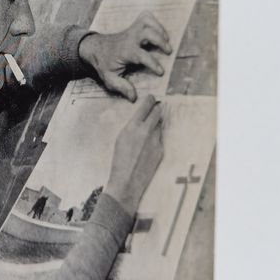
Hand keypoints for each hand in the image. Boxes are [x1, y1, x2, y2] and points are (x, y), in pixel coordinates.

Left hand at [78, 11, 171, 101]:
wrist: (95, 48)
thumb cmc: (105, 64)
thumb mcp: (110, 78)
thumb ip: (122, 87)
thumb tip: (134, 98)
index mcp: (125, 51)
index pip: (141, 55)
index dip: (153, 63)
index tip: (161, 72)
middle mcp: (129, 38)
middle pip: (147, 32)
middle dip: (159, 40)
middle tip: (168, 51)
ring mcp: (131, 30)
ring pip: (147, 22)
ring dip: (159, 29)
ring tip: (167, 41)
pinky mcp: (133, 26)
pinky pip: (145, 17)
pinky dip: (155, 21)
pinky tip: (160, 31)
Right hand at [105, 94, 163, 216]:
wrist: (127, 181)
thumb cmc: (118, 160)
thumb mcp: (120, 138)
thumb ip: (131, 126)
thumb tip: (141, 118)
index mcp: (132, 126)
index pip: (146, 106)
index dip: (150, 100)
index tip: (152, 98)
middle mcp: (146, 131)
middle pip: (158, 112)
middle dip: (157, 109)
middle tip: (155, 108)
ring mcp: (155, 141)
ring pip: (159, 126)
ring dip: (156, 125)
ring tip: (147, 131)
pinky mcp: (161, 150)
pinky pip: (160, 139)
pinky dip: (155, 139)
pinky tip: (147, 147)